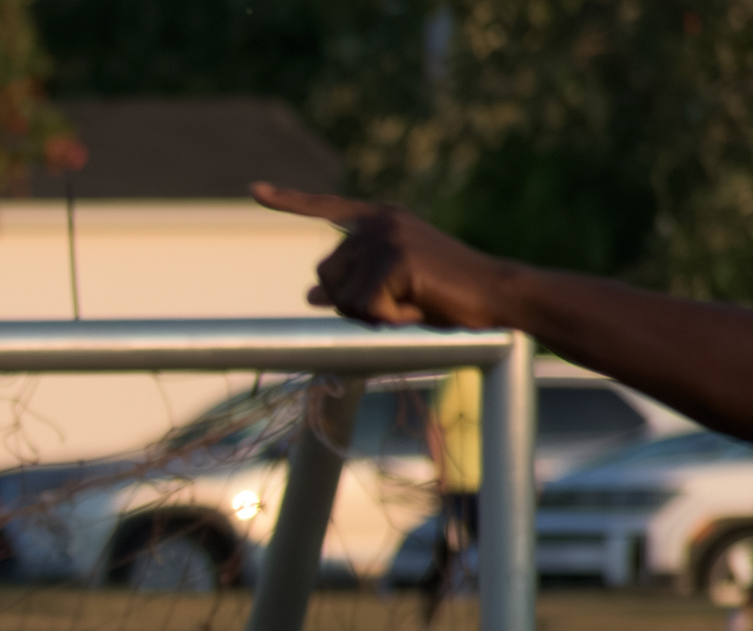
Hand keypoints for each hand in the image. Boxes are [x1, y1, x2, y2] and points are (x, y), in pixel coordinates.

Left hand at [254, 183, 520, 330]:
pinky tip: (417, 308)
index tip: (254, 189)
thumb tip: (312, 293)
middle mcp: (380, 222)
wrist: (498, 294)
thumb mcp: (392, 289)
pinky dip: (388, 319)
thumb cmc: (447, 294)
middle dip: (351, 303)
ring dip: (370, 314)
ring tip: (410, 303)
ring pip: (342, 295)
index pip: (326, 207)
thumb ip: (353, 286)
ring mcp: (388, 238)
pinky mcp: (397, 259)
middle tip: (395, 304)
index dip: (289, 201)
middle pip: (325, 274)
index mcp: (380, 220)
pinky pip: (365, 307)